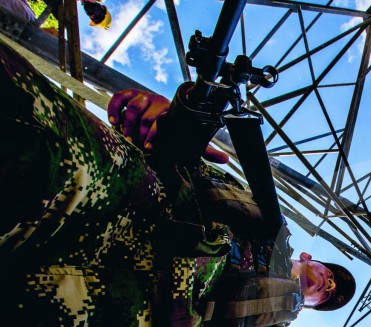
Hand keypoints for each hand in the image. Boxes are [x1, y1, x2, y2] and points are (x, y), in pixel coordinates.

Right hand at [107, 88, 228, 163]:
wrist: (154, 112)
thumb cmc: (172, 129)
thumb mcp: (187, 139)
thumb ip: (203, 149)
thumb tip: (226, 159)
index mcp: (172, 112)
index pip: (164, 121)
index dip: (155, 134)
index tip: (148, 148)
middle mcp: (158, 102)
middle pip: (147, 115)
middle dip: (140, 132)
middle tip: (135, 145)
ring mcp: (143, 97)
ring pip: (134, 107)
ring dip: (128, 124)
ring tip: (126, 137)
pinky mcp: (129, 94)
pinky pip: (119, 98)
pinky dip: (115, 109)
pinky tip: (113, 122)